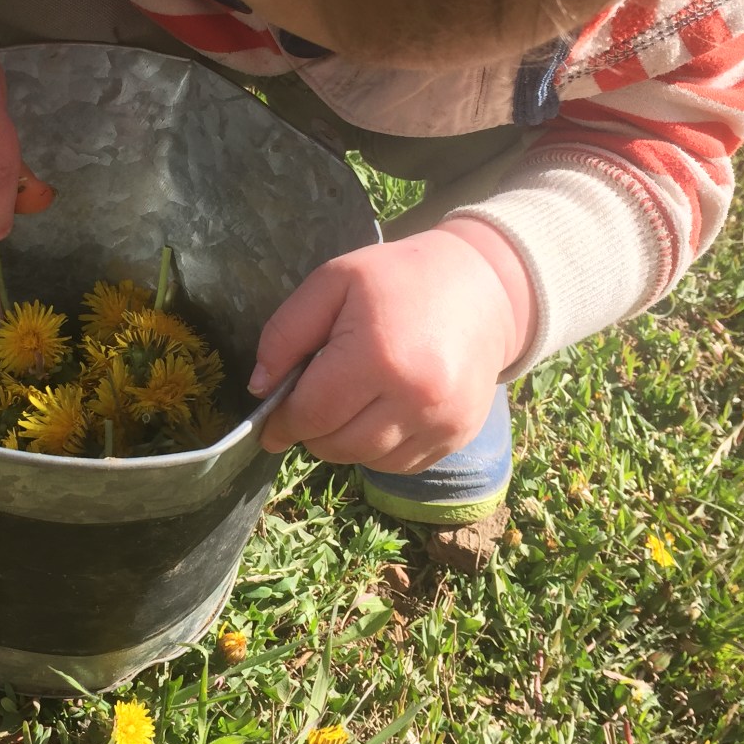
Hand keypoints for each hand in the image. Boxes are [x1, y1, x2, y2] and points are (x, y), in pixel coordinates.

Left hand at [250, 223, 533, 471]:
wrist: (484, 287)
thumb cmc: (399, 278)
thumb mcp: (333, 282)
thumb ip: (286, 332)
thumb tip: (260, 389)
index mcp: (378, 356)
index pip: (311, 414)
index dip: (282, 422)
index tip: (269, 423)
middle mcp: (415, 398)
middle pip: (335, 445)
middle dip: (312, 430)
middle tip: (313, 398)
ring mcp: (441, 423)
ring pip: (366, 461)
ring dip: (344, 441)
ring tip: (349, 399)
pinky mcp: (458, 437)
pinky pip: (399, 465)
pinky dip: (378, 449)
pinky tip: (379, 411)